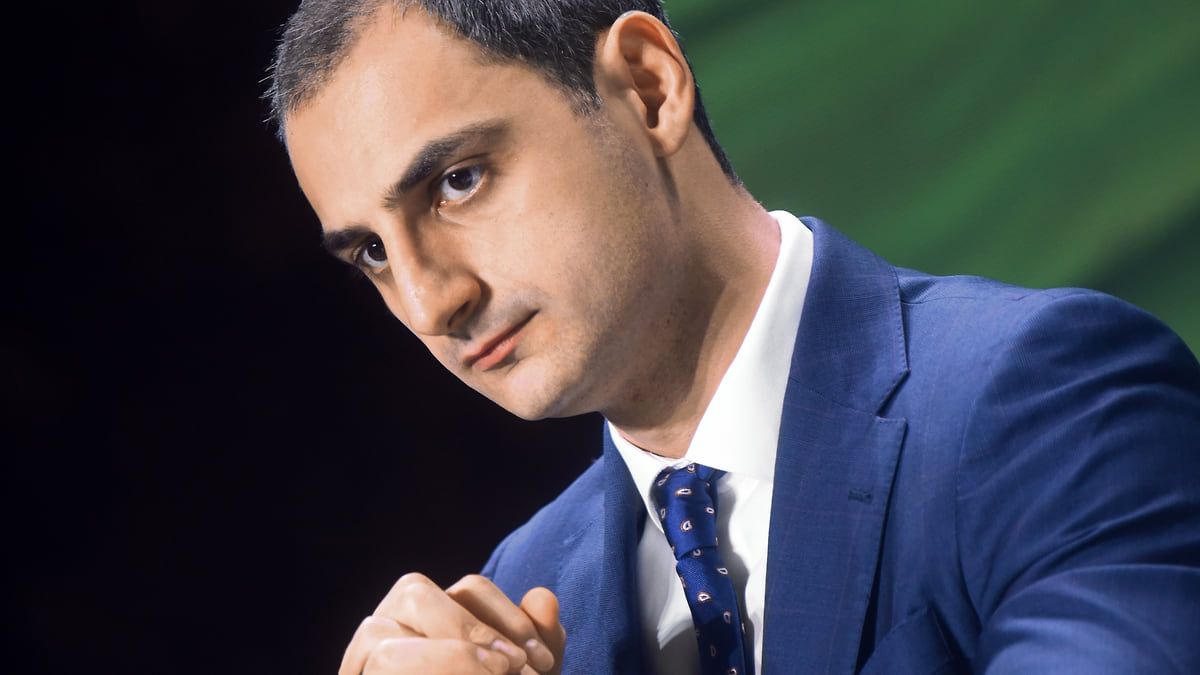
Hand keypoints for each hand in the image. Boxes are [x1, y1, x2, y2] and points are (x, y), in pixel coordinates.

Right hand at [338, 573, 566, 674]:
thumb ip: (543, 641)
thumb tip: (545, 598)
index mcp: (441, 615)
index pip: (471, 589)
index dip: (511, 619)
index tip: (541, 661)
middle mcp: (397, 626)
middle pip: (415, 592)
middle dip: (466, 628)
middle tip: (511, 666)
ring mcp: (368, 657)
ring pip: (377, 630)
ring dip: (443, 652)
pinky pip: (376, 664)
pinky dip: (430, 665)